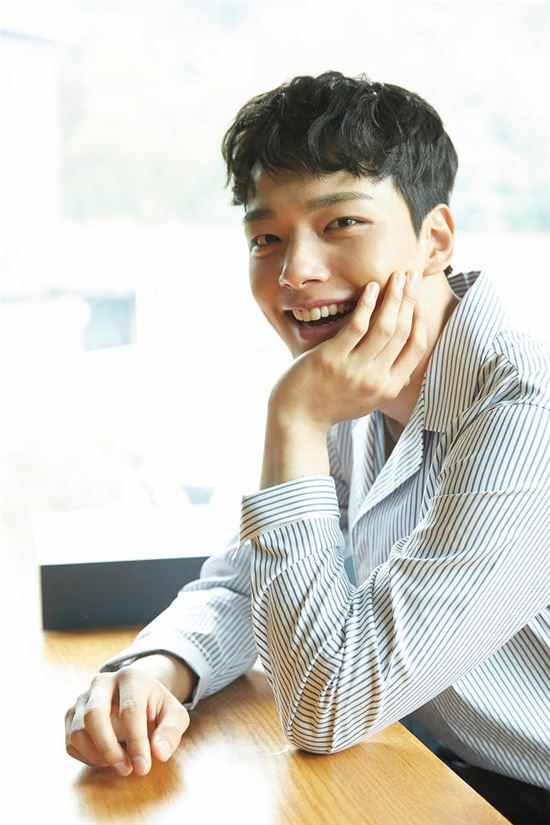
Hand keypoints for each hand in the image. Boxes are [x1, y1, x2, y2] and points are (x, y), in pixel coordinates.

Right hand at [65, 661, 190, 775]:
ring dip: (98, 756)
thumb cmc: (156, 708)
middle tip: (126, 770)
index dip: (136, 742)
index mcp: (131, 677)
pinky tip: (107, 758)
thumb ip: (171, 732)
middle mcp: (102, 682)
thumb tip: (159, 753)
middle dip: (109, 749)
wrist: (136, 695)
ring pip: (78, 732)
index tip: (143, 768)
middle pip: (94, 716)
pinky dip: (87, 758)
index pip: (129, 710)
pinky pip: (71, 744)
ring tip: (120, 763)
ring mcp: (83, 697)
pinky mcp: (71, 715)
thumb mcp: (174, 715)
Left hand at [269, 270, 426, 431]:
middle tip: (411, 276)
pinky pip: (357, 325)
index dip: (420, 319)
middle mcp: (376, 379)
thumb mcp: (367, 400)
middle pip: (402, 331)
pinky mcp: (332, 359)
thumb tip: (404, 366)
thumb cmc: (330, 404)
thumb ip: (385, 382)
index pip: (416, 347)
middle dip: (409, 299)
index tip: (417, 299)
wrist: (297, 419)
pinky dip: (367, 304)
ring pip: (384, 326)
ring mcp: (354, 369)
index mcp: (388, 388)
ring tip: (396, 276)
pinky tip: (371, 288)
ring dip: (393, 297)